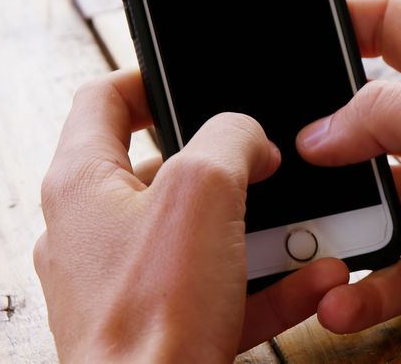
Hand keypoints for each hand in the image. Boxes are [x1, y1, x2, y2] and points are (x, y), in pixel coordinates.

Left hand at [35, 71, 348, 361]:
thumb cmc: (155, 313)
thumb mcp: (204, 189)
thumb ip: (231, 137)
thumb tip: (250, 139)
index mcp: (83, 184)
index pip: (104, 101)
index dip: (150, 77)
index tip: (193, 76)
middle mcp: (96, 232)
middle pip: (169, 171)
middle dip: (235, 168)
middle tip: (270, 162)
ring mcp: (127, 283)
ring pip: (205, 235)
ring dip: (266, 229)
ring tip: (311, 224)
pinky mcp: (163, 324)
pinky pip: (223, 288)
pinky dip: (270, 281)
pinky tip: (316, 278)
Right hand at [300, 0, 400, 361]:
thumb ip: (392, 112)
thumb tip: (321, 132)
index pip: (397, 26)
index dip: (347, 17)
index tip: (295, 29)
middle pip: (368, 117)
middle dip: (321, 135)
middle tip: (277, 154)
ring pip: (370, 200)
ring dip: (334, 223)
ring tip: (305, 241)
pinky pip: (390, 272)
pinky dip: (362, 290)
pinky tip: (342, 303)